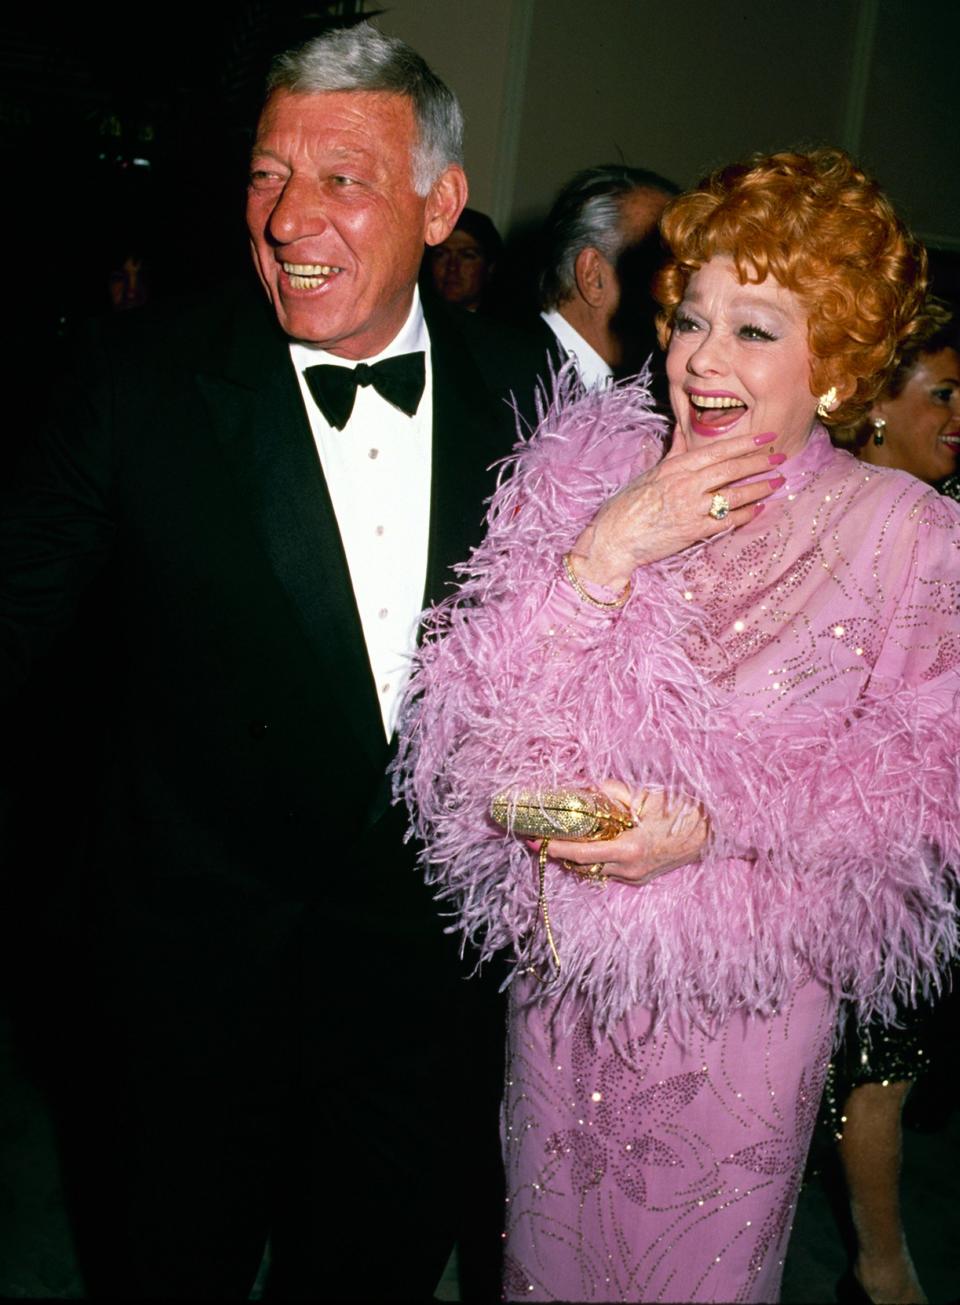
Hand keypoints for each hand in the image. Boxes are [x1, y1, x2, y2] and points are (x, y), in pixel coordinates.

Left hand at [536, 781, 707, 885]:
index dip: (555, 848)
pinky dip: (595, 857)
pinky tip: (589, 841)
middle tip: (541, 835)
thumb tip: (587, 786)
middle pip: (583, 865)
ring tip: (560, 836)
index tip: (535, 840)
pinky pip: (609, 869)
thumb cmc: (685, 811)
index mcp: (630, 850)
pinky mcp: (641, 877)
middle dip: (561, 852)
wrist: (716, 833)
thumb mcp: (648, 797)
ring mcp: (636, 877)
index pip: (581, 854)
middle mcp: (630, 869)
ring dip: (577, 855)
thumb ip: (614, 792)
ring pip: (595, 869)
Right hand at [570, 426, 783, 589]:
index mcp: (675, 467)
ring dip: (759, 488)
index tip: (766, 437)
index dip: (745, 443)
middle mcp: (685, 485)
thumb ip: (672, 453)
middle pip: (731, 469)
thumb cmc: (627, 506)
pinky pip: (727, 521)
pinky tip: (759, 508)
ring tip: (776, 482)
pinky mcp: (693, 532)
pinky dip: (746, 514)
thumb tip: (679, 429)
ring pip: (734, 495)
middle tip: (780, 457)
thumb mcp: (649, 474)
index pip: (717, 450)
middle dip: (759, 462)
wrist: (614, 539)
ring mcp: (691, 509)